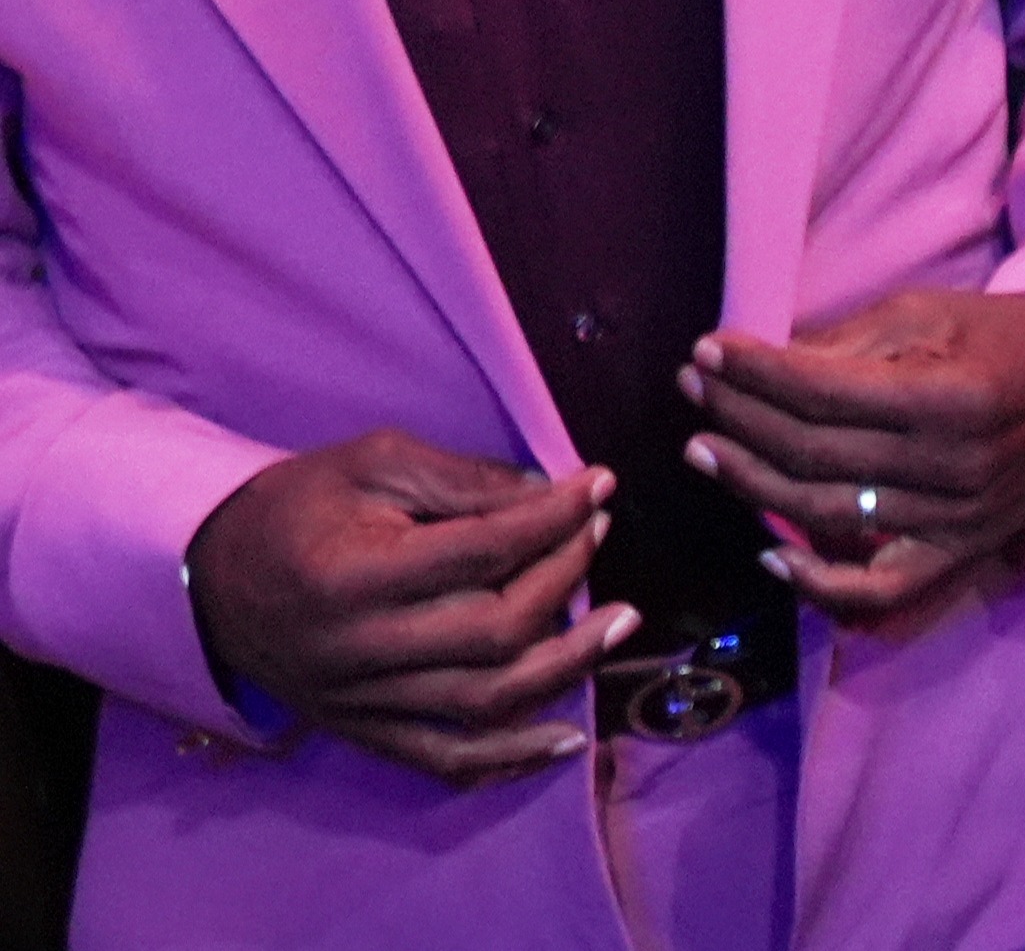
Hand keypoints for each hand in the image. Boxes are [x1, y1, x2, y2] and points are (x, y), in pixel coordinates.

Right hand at [184, 437, 627, 782]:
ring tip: (619, 622)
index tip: (599, 485)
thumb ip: (463, 479)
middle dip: (565, 579)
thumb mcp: (371, 464)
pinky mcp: (361, 730)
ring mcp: (359, 702)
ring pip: (484, 703)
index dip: (553, 519)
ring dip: (566, 665)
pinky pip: (445, 759)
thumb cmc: (296, 508)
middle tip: (599, 535)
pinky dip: (510, 757)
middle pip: (494, 631)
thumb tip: (553, 493)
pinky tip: (568, 738)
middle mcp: (356, 651)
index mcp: (351, 578)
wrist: (206, 577)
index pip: (481, 554)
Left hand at [677, 290, 1024, 628]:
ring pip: (828, 513)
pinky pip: (882, 588)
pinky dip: (821, 584)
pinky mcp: (963, 551)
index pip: (825, 393)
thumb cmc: (1007, 336)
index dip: (756, 373)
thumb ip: (847, 345)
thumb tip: (758, 365)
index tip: (708, 349)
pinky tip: (771, 555)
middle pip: (815, 453)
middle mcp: (957, 467)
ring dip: (752, 482)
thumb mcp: (932, 314)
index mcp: (955, 398)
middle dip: (741, 416)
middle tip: (695, 387)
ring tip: (705, 446)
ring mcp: (959, 519)